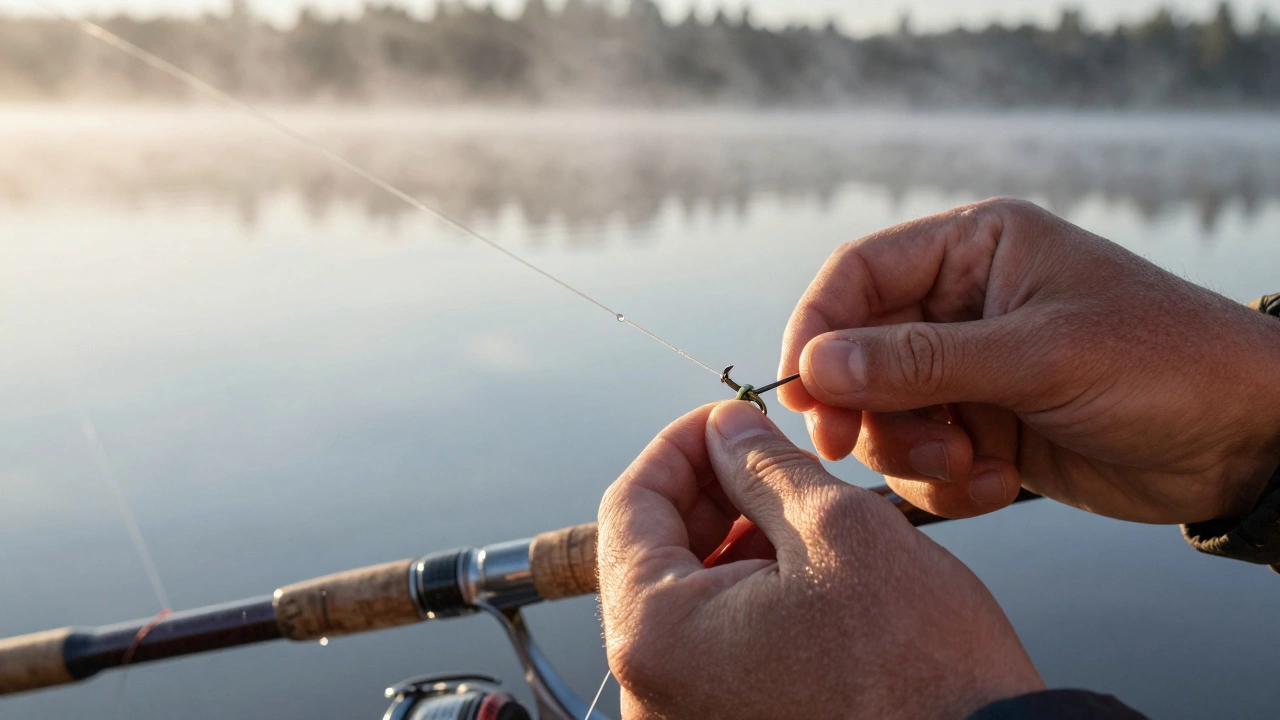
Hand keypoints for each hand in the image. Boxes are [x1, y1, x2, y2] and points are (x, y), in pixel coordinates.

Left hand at [597, 401, 1042, 719]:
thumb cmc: (923, 673)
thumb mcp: (841, 529)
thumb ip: (764, 465)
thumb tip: (727, 428)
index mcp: (657, 634)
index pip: (630, 504)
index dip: (681, 444)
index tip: (728, 418)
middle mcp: (651, 688)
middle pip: (653, 552)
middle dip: (711, 491)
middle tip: (771, 455)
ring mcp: (685, 716)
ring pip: (687, 596)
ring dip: (733, 539)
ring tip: (802, 511)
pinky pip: (715, 643)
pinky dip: (748, 593)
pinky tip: (804, 570)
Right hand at [778, 199, 1279, 523]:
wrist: (1249, 442)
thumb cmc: (1163, 366)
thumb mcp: (1039, 356)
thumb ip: (920, 363)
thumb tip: (813, 368)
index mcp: (975, 249)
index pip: (858, 275)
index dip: (817, 329)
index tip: (802, 393)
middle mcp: (962, 304)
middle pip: (859, 353)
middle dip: (866, 408)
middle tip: (858, 448)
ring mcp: (971, 370)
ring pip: (884, 414)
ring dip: (911, 453)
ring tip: (970, 469)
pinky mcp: (985, 428)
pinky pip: (924, 460)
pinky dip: (946, 485)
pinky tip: (1001, 487)